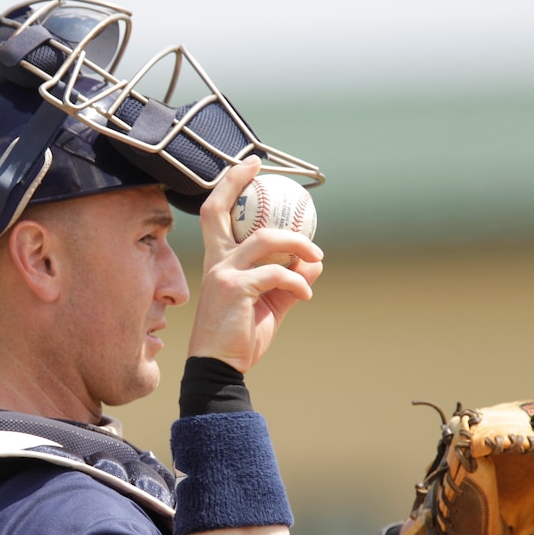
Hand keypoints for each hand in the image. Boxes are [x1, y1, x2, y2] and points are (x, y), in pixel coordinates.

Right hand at [188, 157, 323, 373]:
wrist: (221, 367)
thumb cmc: (240, 336)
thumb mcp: (270, 304)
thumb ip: (289, 280)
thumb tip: (314, 263)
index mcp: (219, 262)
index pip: (215, 215)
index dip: (229, 186)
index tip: (249, 167)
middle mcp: (216, 261)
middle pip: (218, 210)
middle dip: (237, 182)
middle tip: (261, 168)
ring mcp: (223, 273)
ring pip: (264, 239)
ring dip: (298, 244)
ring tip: (317, 257)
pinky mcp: (234, 288)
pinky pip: (277, 273)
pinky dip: (298, 281)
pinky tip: (306, 294)